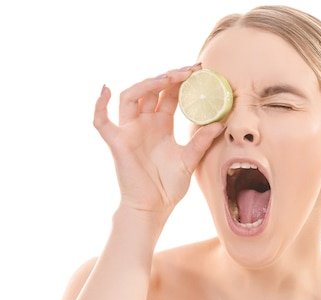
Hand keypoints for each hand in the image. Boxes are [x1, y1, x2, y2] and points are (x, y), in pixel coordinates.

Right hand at [93, 64, 225, 216]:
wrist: (154, 207)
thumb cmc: (169, 186)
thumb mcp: (190, 160)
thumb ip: (202, 141)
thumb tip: (221, 123)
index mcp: (161, 124)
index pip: (168, 94)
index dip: (181, 81)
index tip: (199, 70)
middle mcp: (144, 123)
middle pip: (151, 89)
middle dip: (169, 77)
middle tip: (190, 70)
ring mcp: (129, 131)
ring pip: (131, 97)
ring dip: (147, 84)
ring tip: (167, 78)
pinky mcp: (117, 143)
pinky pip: (102, 121)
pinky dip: (99, 105)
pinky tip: (106, 89)